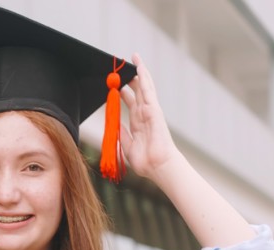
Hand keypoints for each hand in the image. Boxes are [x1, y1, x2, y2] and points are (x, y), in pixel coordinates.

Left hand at [119, 53, 181, 179]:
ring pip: (144, 87)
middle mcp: (144, 115)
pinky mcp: (154, 110)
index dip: (124, 92)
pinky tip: (140, 68)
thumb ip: (122, 134)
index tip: (116, 84)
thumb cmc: (146, 161)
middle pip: (137, 91)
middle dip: (131, 78)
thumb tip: (115, 126)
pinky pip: (148, 91)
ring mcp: (150, 111)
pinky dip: (144, 79)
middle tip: (124, 66)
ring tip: (134, 58)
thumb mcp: (127, 146)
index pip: (130, 103)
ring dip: (140, 72)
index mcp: (138, 123)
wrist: (158, 167)